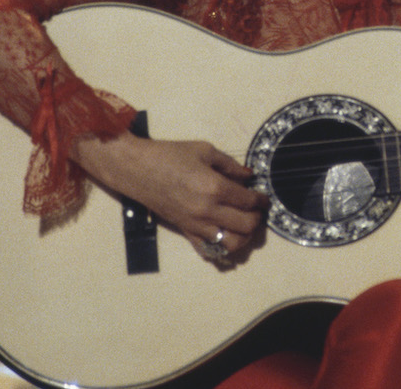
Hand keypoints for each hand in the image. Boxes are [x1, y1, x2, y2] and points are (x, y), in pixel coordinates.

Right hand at [74, 131, 268, 263]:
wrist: (137, 169)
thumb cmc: (169, 155)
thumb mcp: (204, 150)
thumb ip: (230, 165)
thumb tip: (248, 176)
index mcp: (214, 187)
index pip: (249, 201)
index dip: (262, 200)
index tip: (264, 197)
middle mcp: (207, 210)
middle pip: (246, 225)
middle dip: (257, 218)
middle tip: (257, 210)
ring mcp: (195, 225)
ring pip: (231, 244)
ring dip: (244, 236)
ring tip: (245, 225)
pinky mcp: (185, 231)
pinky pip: (208, 250)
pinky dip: (221, 248)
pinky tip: (225, 235)